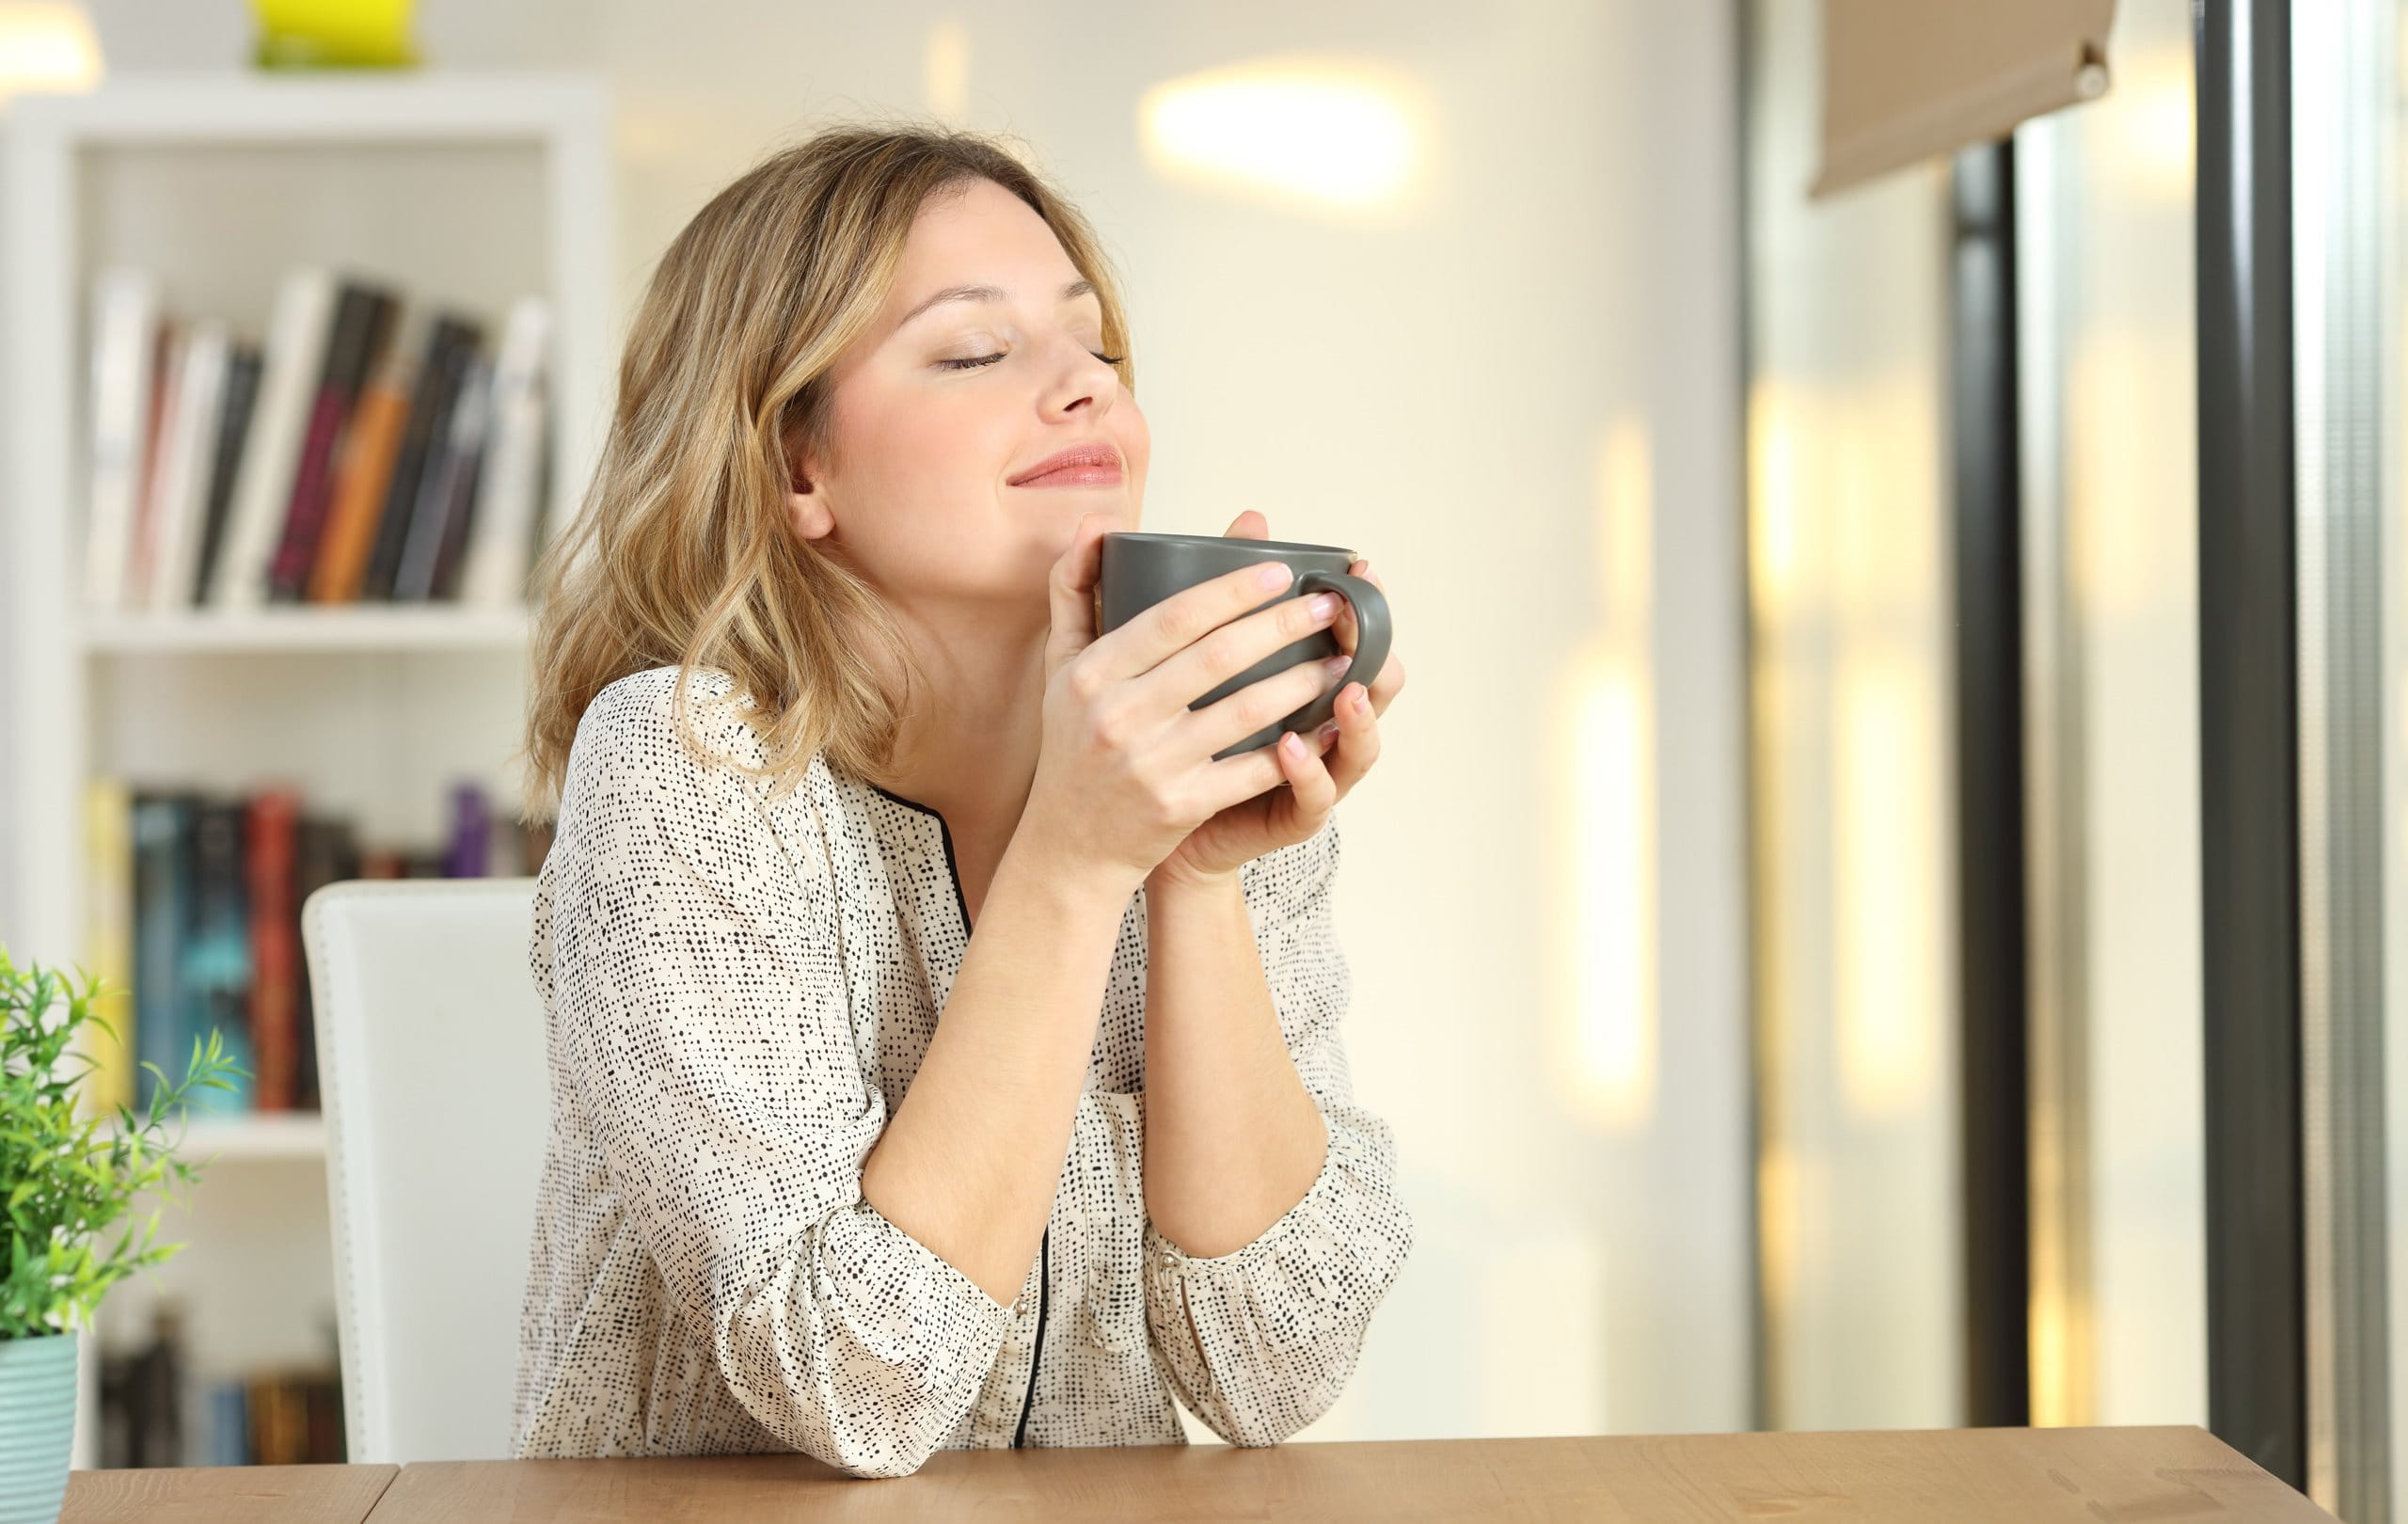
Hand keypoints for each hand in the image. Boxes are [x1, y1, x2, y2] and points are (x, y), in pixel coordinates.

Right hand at [1017, 512, 1373, 892]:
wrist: (1068, 844)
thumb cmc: (1073, 744)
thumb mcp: (1059, 666)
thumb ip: (1073, 589)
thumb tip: (1096, 523)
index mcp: (1092, 672)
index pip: (1174, 616)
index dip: (1233, 590)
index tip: (1282, 570)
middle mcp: (1119, 715)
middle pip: (1219, 657)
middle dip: (1284, 625)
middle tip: (1331, 605)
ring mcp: (1151, 764)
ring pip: (1245, 711)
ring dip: (1303, 682)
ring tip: (1341, 659)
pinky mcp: (1179, 807)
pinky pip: (1251, 771)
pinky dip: (1298, 748)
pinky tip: (1331, 726)